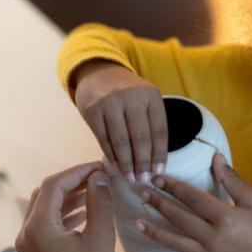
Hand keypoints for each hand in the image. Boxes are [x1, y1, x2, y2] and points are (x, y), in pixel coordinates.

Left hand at [15, 162, 115, 251]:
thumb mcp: (100, 238)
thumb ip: (100, 203)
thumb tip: (99, 177)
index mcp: (38, 226)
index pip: (55, 184)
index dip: (78, 171)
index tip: (100, 166)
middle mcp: (26, 232)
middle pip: (46, 193)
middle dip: (73, 181)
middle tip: (98, 176)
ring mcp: (28, 244)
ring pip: (46, 208)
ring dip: (69, 197)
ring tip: (96, 191)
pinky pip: (46, 224)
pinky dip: (64, 213)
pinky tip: (85, 214)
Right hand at [74, 59, 167, 183]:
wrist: (99, 72)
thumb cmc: (128, 93)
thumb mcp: (145, 100)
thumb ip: (151, 124)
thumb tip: (155, 163)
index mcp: (151, 95)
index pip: (159, 130)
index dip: (160, 154)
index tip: (159, 172)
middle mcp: (132, 97)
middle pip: (141, 137)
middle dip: (143, 163)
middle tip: (143, 180)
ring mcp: (110, 102)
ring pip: (121, 140)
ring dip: (126, 163)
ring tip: (130, 178)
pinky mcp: (92, 109)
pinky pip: (103, 138)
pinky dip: (111, 155)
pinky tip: (116, 166)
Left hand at [135, 153, 251, 251]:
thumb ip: (232, 180)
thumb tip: (216, 158)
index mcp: (224, 216)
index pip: (192, 198)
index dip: (172, 186)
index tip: (157, 178)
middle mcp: (212, 236)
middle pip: (179, 217)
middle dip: (159, 204)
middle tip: (142, 193)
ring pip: (176, 242)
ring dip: (155, 232)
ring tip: (137, 222)